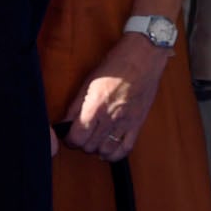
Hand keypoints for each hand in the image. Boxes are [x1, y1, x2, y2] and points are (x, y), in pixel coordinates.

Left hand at [62, 32, 170, 160]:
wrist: (144, 56)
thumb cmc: (117, 64)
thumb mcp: (89, 81)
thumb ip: (76, 106)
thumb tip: (65, 122)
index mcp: (96, 106)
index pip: (77, 138)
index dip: (70, 139)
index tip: (69, 135)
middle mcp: (111, 117)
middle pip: (90, 146)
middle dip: (82, 143)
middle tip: (82, 134)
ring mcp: (126, 121)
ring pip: (106, 150)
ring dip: (97, 148)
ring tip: (95, 140)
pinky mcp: (138, 122)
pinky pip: (126, 147)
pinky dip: (115, 154)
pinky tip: (108, 150)